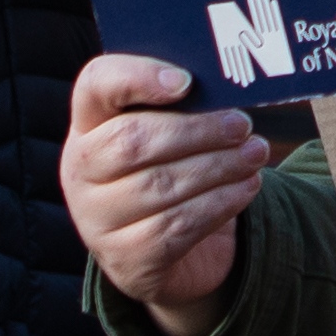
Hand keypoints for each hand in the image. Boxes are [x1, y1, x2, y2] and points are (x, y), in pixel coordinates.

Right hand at [63, 52, 267, 335]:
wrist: (162, 252)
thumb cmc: (168, 172)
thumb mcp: (167, 136)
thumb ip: (183, 107)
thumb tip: (229, 88)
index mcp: (88, 124)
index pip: (96, 85)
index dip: (138, 77)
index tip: (186, 81)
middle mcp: (80, 171)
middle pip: (132, 139)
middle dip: (197, 130)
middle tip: (242, 125)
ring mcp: (96, 219)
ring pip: (159, 186)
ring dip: (218, 167)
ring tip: (255, 154)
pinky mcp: (125, 259)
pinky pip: (175, 227)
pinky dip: (219, 203)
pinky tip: (247, 187)